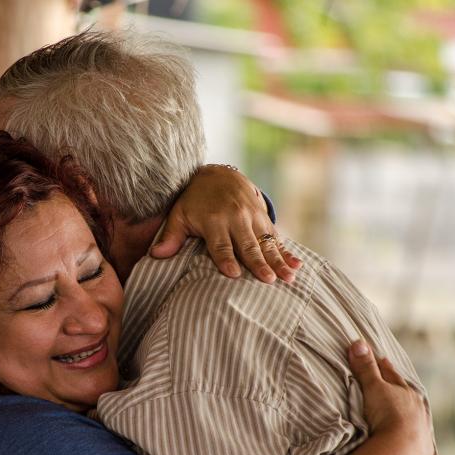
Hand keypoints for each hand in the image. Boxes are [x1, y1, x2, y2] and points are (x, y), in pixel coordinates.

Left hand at [149, 164, 300, 283]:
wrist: (219, 175)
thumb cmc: (194, 201)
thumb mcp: (179, 215)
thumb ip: (171, 236)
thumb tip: (155, 255)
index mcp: (214, 219)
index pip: (220, 244)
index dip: (226, 259)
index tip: (234, 274)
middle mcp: (236, 218)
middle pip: (248, 245)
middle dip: (259, 263)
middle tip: (268, 280)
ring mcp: (253, 218)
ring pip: (267, 243)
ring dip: (278, 261)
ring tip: (288, 278)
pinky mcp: (264, 219)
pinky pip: (277, 238)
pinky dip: (288, 252)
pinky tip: (298, 265)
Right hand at [347, 341, 433, 454]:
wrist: (402, 451)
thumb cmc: (388, 415)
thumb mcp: (373, 388)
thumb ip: (365, 368)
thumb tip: (358, 342)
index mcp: (406, 392)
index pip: (393, 375)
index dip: (385, 367)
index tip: (381, 359)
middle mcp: (418, 409)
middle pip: (407, 395)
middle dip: (400, 389)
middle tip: (394, 383)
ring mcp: (421, 429)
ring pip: (415, 416)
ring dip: (408, 413)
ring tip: (404, 411)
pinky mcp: (421, 450)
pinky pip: (417, 438)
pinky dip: (412, 434)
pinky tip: (412, 437)